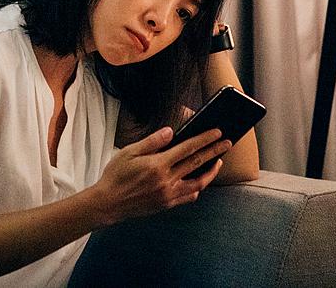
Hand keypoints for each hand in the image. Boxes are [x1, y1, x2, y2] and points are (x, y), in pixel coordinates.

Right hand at [90, 126, 231, 225]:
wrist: (108, 203)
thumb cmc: (115, 175)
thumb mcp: (129, 152)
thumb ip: (152, 141)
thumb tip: (170, 132)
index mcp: (157, 165)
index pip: (187, 148)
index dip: (204, 139)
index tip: (217, 132)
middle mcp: (166, 180)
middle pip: (197, 163)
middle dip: (214, 151)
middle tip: (227, 143)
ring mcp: (168, 194)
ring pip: (198, 183)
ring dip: (211, 172)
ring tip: (218, 162)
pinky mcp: (166, 204)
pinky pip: (188, 196)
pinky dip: (197, 188)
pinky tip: (200, 181)